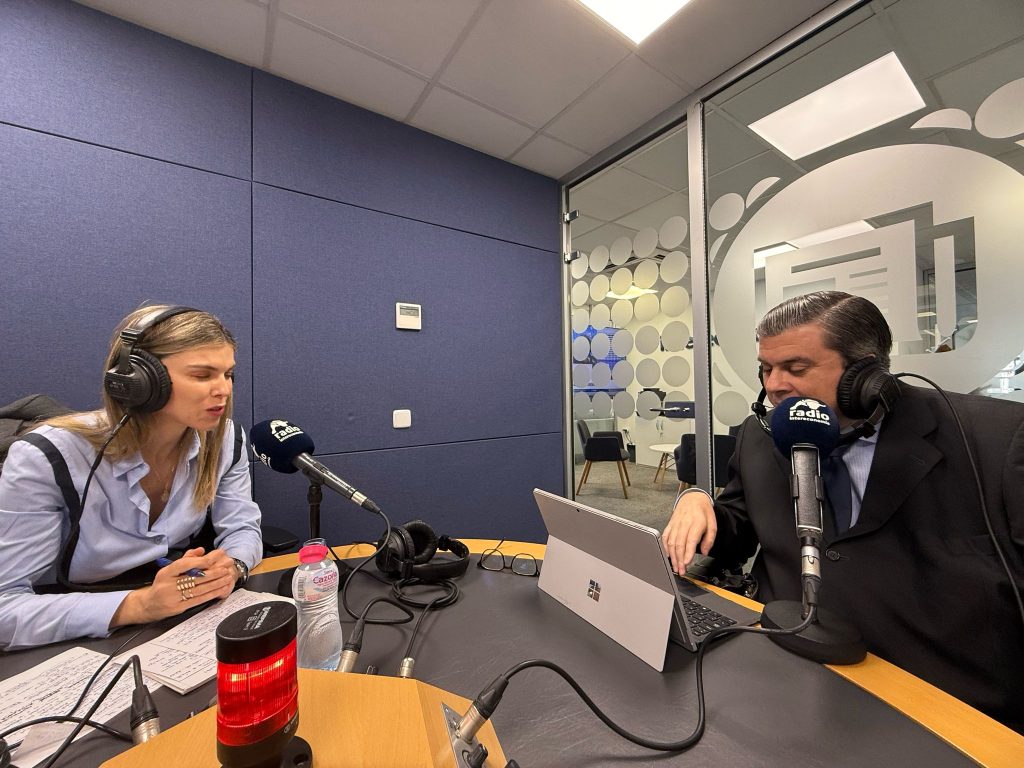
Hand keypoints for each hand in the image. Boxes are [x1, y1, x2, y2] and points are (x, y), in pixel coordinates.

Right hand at [110, 548, 236, 628]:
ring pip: (199, 589)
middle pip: (194, 577)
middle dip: (214, 571)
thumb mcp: (169, 570)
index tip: (214, 557)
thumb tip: (201, 550)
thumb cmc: (162, 584)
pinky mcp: (178, 608)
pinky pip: (198, 600)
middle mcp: (168, 585)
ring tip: (228, 576)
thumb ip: (185, 559)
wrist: (148, 605)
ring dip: (216, 582)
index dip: (199, 561)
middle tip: (227, 565)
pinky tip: (221, 589)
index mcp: (165, 573)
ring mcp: (173, 598)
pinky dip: (212, 594)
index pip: (183, 565)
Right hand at [663, 492, 716, 574]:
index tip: (686, 563)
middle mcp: (684, 524)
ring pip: (671, 542)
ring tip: (675, 567)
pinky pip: (665, 537)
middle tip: (681, 571)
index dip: (687, 553)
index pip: (690, 541)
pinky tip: (668, 555)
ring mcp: (675, 524)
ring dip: (672, 556)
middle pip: (679, 544)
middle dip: (679, 559)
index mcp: (696, 524)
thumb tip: (704, 552)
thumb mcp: (713, 524)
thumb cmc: (703, 511)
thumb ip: (709, 539)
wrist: (693, 498)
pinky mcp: (670, 524)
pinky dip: (665, 547)